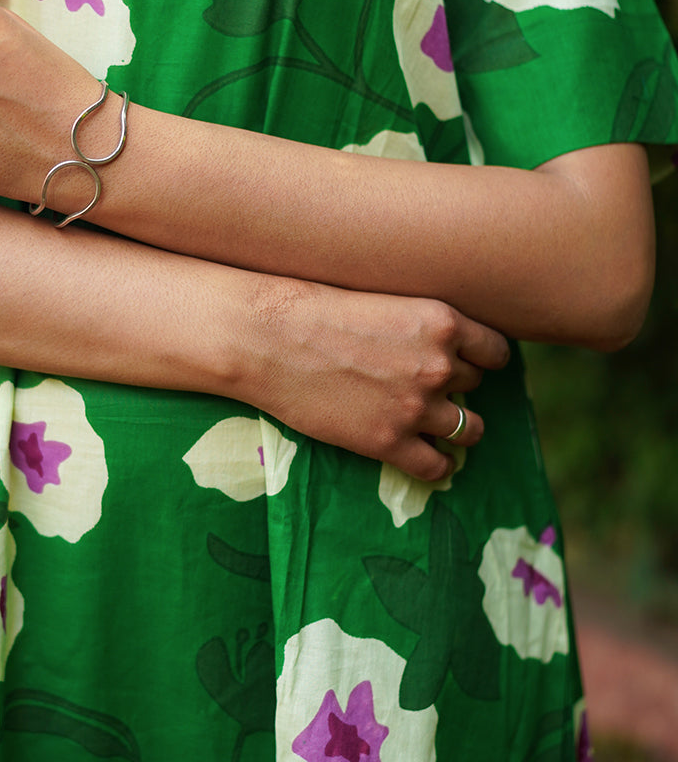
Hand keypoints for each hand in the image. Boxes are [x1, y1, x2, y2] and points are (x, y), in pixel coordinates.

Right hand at [241, 278, 509, 480]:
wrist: (268, 338)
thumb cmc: (315, 308)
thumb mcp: (383, 299)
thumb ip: (420, 322)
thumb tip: (445, 344)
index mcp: (440, 322)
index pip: (495, 350)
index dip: (480, 356)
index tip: (466, 360)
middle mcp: (437, 366)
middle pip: (475, 385)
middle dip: (454, 384)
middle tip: (426, 383)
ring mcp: (415, 408)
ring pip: (469, 429)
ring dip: (457, 427)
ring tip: (437, 425)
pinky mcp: (389, 442)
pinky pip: (437, 466)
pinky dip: (436, 464)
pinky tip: (423, 455)